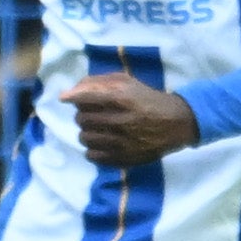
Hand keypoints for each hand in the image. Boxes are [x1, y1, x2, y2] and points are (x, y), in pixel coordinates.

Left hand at [68, 72, 200, 167]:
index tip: (64, 99)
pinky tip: (102, 143)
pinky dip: (92, 149)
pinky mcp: (123, 159)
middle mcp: (120, 121)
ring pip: (84, 138)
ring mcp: (121, 142)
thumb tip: (70, 91)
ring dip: (87, 132)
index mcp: (121, 99)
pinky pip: (92, 156)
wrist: (176, 123)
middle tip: (93, 114)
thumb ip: (97, 82)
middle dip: (83, 114)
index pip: (84, 98)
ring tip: (98, 128)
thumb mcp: (126, 82)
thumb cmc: (147, 99)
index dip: (71, 98)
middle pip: (81, 119)